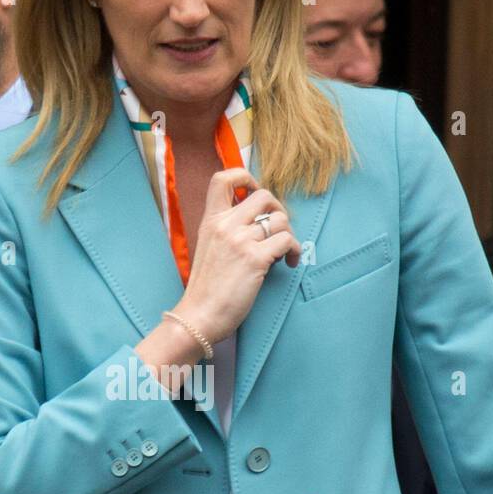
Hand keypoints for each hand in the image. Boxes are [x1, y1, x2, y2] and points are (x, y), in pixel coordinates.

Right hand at [175, 167, 301, 344]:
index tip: (254, 194)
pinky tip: (288, 263)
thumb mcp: (209, 247)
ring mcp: (240, 240)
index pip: (224, 178)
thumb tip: (258, 221)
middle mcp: (225, 225)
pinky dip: (293, 251)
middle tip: (277, 230)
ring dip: (288, 234)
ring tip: (283, 252)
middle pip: (264, 196)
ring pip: (280, 219)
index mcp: (211, 220)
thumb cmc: (206, 288)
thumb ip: (227, 230)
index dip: (245, 178)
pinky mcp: (255, 259)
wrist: (199, 316)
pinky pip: (287, 241)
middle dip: (278, 211)